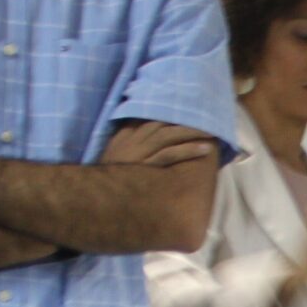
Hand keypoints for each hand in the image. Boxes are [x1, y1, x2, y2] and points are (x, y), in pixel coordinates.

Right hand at [101, 120, 218, 170]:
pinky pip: (171, 155)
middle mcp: (132, 140)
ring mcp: (139, 152)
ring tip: (212, 133)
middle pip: (163, 123)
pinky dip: (189, 150)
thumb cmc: (108, 179)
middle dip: (185, 120)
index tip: (188, 112)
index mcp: (125, 135)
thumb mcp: (115, 156)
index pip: (149, 119)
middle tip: (207, 119)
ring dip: (192, 132)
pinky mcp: (146, 166)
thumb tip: (145, 140)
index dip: (170, 115)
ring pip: (169, 136)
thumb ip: (129, 145)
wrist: (93, 194)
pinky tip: (205, 149)